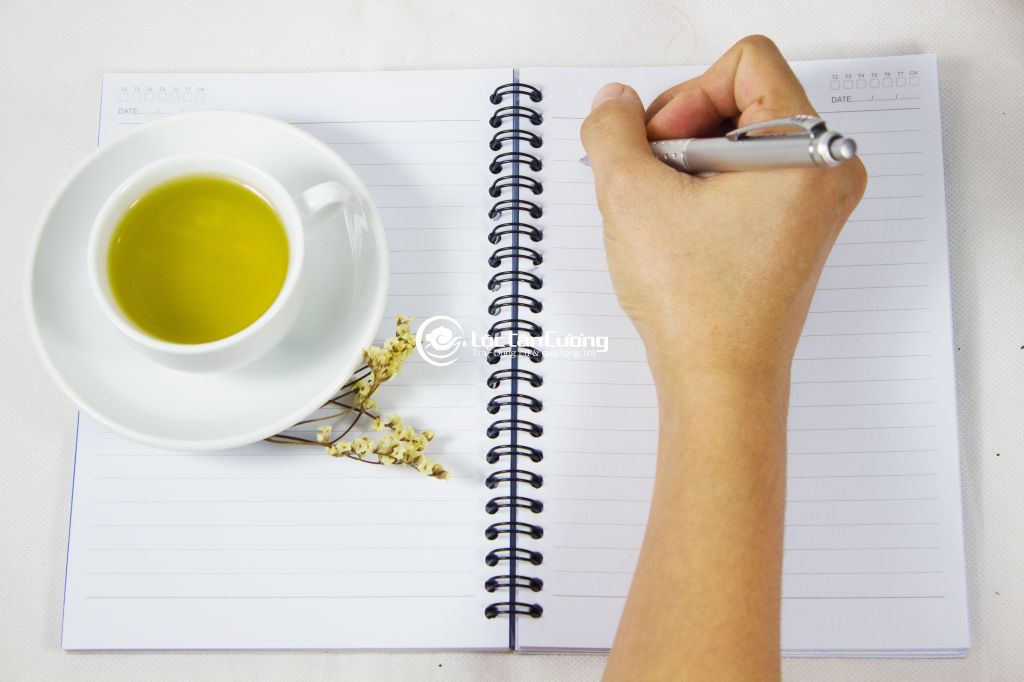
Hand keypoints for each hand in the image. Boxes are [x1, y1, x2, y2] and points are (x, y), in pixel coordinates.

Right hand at [580, 35, 866, 389]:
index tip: (666, 150)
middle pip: (742, 97)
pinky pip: (745, 175)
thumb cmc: (698, 308)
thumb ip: (612, 130)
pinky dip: (704, 189)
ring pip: (738, 138)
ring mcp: (813, 202)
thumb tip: (614, 106)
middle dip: (684, 132)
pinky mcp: (794, 227)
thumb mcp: (630, 197)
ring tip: (669, 215)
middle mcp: (826, 169)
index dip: (688, 95)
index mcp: (808, 149)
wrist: (721, 383)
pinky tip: (682, 231)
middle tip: (661, 184)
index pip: (746, 62)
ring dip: (688, 164)